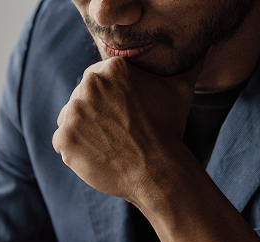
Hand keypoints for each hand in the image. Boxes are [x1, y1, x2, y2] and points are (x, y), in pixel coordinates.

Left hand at [52, 56, 203, 208]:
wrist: (157, 170)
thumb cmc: (168, 130)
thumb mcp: (179, 91)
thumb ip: (184, 67)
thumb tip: (198, 54)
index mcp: (112, 69)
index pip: (95, 79)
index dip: (107, 99)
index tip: (120, 113)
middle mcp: (89, 86)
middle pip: (80, 99)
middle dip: (93, 114)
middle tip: (115, 131)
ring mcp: (73, 112)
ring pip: (68, 119)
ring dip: (81, 131)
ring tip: (107, 143)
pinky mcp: (63, 137)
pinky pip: (61, 142)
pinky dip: (74, 150)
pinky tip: (97, 155)